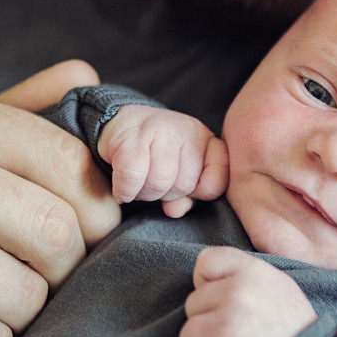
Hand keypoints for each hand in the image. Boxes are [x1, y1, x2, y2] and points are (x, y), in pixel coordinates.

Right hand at [98, 105, 228, 217]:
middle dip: (165, 194)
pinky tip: (123, 188)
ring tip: (138, 184)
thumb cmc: (154, 157)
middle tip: (153, 183)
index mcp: (206, 141)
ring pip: (159, 182)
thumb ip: (187, 197)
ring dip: (143, 193)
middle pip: (184, 185)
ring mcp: (160, 128)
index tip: (184, 191)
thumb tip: (174, 210)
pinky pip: (133, 175)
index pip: (217, 181)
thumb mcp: (179, 175)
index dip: (199, 194)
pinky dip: (125, 189)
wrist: (119, 126)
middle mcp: (187, 131)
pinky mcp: (132, 134)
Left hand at [177, 247, 316, 336]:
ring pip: (187, 336)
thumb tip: (200, 279)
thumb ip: (236, 269)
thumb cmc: (286, 319)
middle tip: (238, 330)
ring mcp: (229, 330)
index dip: (210, 283)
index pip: (204, 264)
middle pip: (192, 304)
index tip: (229, 298)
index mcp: (249, 270)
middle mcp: (237, 296)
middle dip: (209, 318)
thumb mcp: (270, 278)